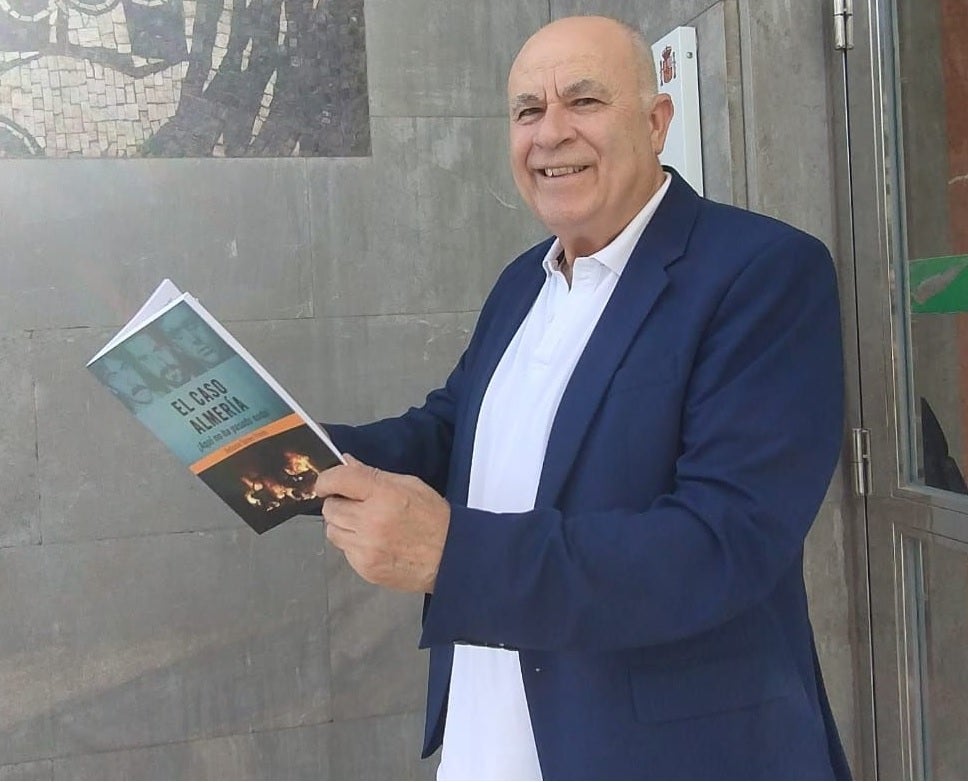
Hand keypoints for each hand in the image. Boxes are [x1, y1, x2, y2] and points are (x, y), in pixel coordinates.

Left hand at [314, 454, 449, 592]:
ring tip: (365, 525)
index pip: (339, 480)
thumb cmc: (433, 518)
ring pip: (332, 531)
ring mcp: (366, 548)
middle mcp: (371, 521)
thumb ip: (372, 475)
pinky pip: (344, 552)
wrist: (451, 556)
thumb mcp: (408, 485)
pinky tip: (374, 542)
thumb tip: (346, 463)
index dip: (326, 479)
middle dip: (339, 503)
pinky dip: (353, 545)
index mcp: (384, 494)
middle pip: (330, 508)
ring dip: (342, 525)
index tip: (325, 483)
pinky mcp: (365, 568)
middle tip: (355, 505)